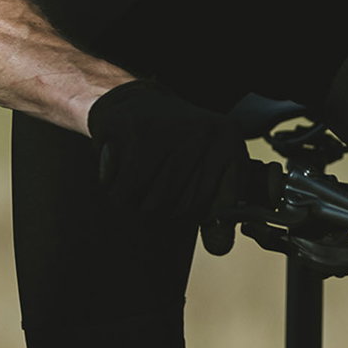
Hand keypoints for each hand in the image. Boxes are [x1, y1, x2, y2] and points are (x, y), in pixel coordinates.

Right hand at [87, 80, 248, 221]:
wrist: (128, 100)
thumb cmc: (169, 146)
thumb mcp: (202, 172)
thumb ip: (215, 211)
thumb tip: (220, 247)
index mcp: (229, 142)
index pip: (222, 207)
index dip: (204, 213)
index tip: (191, 205)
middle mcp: (207, 135)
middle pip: (185, 209)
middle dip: (164, 204)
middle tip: (156, 173)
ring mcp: (174, 133)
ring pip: (154, 205)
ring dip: (138, 198)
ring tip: (139, 167)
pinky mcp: (138, 135)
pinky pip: (126, 194)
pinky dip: (117, 190)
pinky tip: (120, 165)